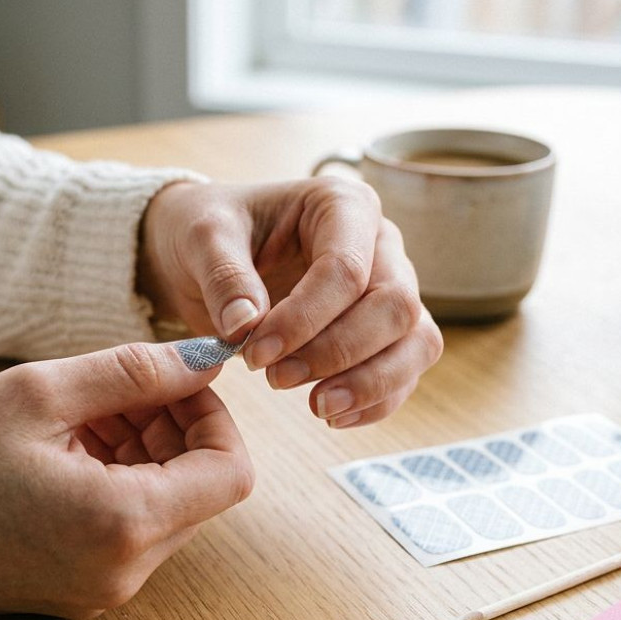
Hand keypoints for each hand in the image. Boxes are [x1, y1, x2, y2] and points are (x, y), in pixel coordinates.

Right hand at [0, 341, 253, 618]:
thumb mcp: (37, 392)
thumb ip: (134, 372)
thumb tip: (205, 358)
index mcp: (121, 526)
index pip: (230, 472)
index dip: (215, 414)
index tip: (177, 377)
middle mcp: (121, 574)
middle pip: (200, 491)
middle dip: (175, 427)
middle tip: (120, 384)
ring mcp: (97, 591)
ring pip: (164, 508)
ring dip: (144, 451)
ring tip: (83, 410)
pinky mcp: (72, 592)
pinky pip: (124, 529)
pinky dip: (116, 481)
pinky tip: (65, 444)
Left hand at [139, 178, 442, 427]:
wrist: (209, 252)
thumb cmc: (211, 234)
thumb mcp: (202, 239)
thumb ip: (224, 276)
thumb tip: (246, 326)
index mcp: (342, 204)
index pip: (347, 269)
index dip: (304, 320)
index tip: (254, 354)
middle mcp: (380, 242)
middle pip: (395, 306)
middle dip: (338, 352)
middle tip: (276, 380)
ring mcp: (392, 286)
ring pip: (417, 341)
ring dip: (372, 383)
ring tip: (317, 408)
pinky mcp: (387, 330)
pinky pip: (407, 369)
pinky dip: (377, 400)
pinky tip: (333, 415)